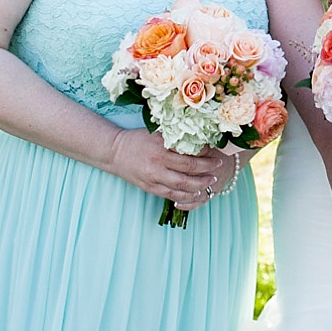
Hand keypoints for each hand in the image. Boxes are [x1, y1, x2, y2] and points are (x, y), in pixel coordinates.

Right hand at [105, 128, 237, 211]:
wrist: (114, 152)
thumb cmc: (137, 139)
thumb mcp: (156, 133)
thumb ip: (175, 138)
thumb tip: (198, 138)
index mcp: (161, 150)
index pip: (189, 158)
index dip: (206, 159)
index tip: (216, 156)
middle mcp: (158, 166)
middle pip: (188, 175)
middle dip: (206, 174)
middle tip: (217, 171)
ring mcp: (153, 179)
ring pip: (181, 188)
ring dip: (198, 187)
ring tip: (209, 183)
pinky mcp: (149, 188)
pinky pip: (170, 195)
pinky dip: (184, 196)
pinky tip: (193, 194)